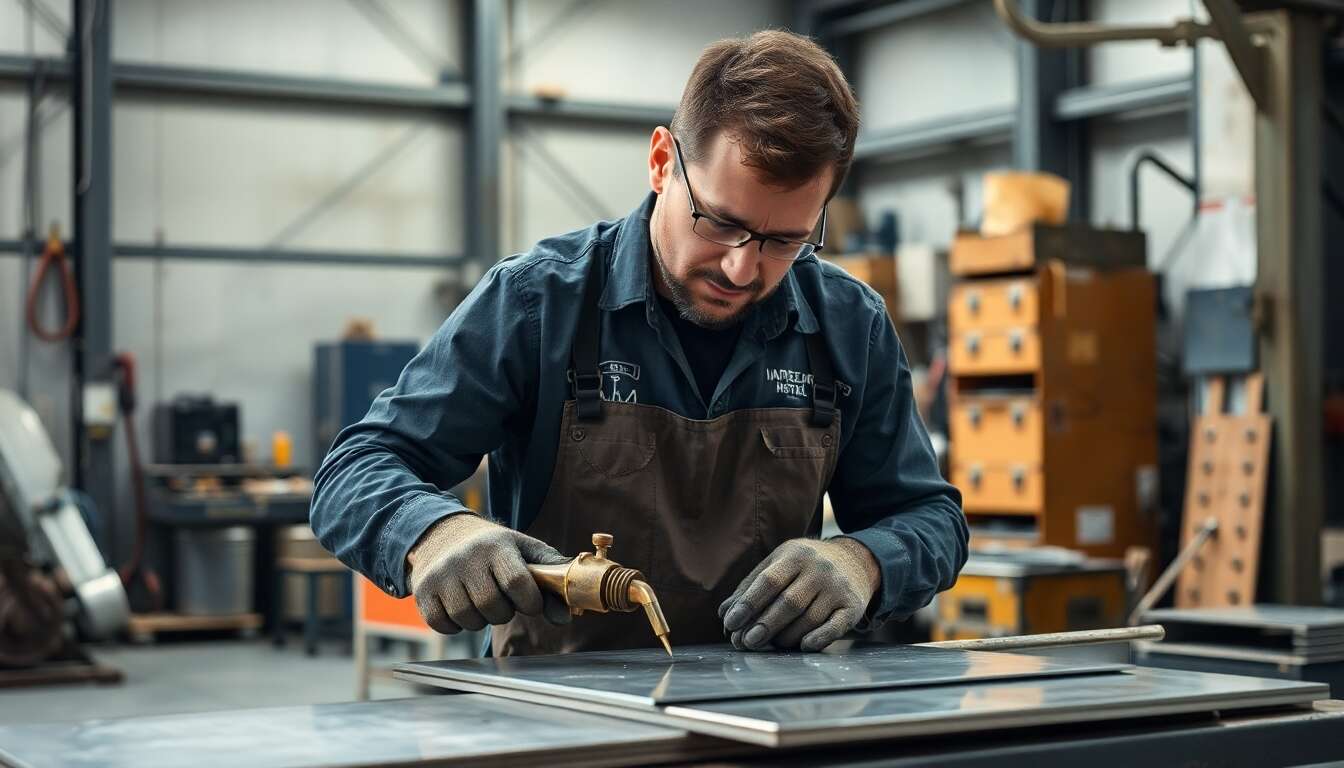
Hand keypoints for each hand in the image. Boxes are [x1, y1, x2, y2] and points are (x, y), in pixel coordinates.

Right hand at [407, 513, 571, 633]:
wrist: (441, 534)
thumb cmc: (493, 548)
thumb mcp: (525, 551)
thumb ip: (551, 580)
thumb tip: (565, 619)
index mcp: (496, 546)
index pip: (517, 583)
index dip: (530, 601)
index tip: (529, 602)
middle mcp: (465, 558)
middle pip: (493, 607)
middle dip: (504, 612)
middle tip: (502, 600)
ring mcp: (441, 575)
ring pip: (469, 620)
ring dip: (481, 619)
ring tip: (481, 601)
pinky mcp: (422, 592)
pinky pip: (444, 626)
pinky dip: (456, 625)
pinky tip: (460, 606)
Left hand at [719, 537, 879, 651]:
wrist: (856, 561)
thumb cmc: (806, 566)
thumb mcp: (779, 563)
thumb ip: (751, 586)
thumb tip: (724, 613)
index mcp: (795, 555)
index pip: (768, 581)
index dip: (748, 604)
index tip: (731, 623)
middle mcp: (819, 569)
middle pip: (788, 603)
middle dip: (764, 625)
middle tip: (746, 642)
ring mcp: (838, 588)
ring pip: (809, 619)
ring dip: (786, 637)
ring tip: (771, 644)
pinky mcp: (853, 607)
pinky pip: (835, 628)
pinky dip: (818, 639)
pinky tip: (803, 646)